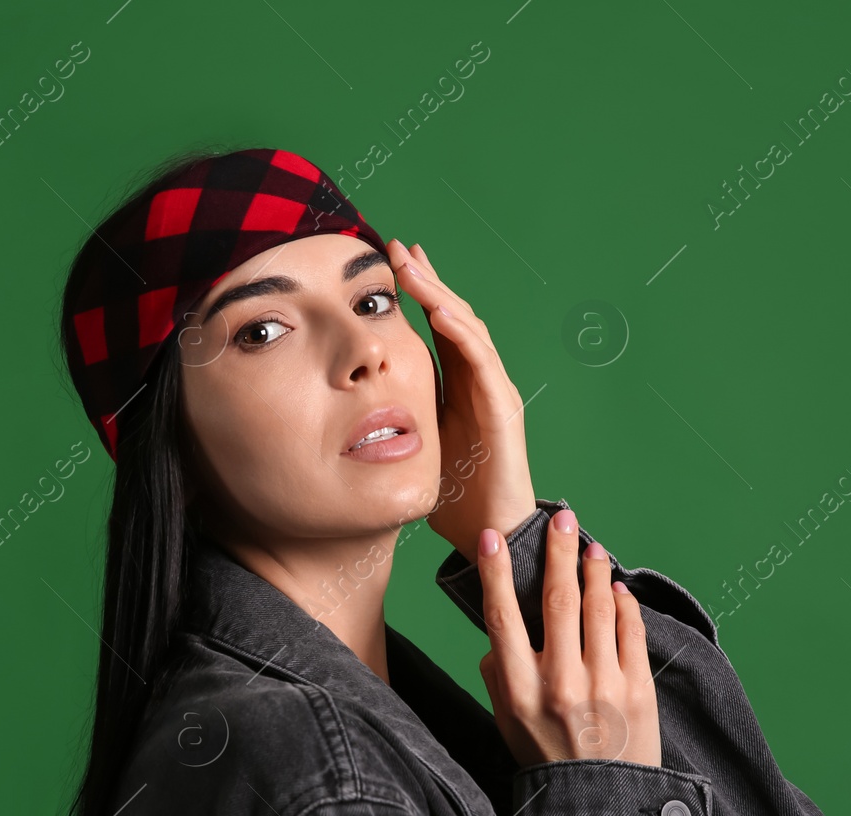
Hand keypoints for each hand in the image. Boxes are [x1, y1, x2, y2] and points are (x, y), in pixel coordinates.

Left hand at [386, 238, 537, 564]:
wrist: (490, 533)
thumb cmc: (456, 495)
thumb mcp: (414, 445)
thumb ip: (395, 418)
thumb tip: (348, 406)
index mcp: (459, 385)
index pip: (438, 326)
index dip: (417, 292)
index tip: (387, 263)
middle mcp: (480, 380)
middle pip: (453, 315)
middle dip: (426, 280)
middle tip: (398, 247)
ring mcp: (495, 390)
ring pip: (468, 328)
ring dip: (439, 294)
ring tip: (411, 268)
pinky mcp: (502, 409)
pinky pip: (482, 362)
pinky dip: (461, 333)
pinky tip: (439, 312)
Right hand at [475, 507, 661, 768]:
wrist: (602, 805)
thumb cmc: (549, 761)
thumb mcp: (508, 724)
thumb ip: (499, 677)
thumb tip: (498, 638)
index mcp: (520, 691)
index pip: (502, 618)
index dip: (496, 573)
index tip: (493, 538)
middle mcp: (561, 684)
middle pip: (558, 600)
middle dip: (558, 552)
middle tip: (562, 518)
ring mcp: (604, 685)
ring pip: (599, 608)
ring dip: (594, 570)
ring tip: (590, 548)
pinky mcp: (638, 689)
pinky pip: (631, 632)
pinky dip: (624, 604)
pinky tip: (617, 589)